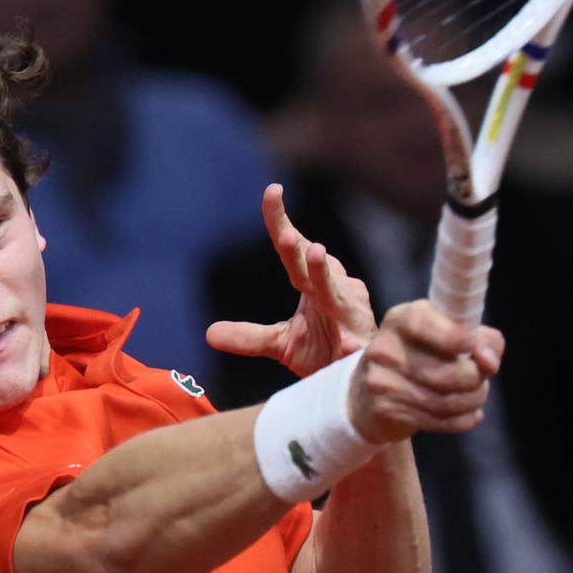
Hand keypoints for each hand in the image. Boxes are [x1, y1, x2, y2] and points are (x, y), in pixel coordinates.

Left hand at [207, 184, 375, 377]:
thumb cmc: (324, 352)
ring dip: (326, 275)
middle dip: (301, 251)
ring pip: (339, 294)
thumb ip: (249, 337)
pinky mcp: (363, 346)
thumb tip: (209, 333)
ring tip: (318, 254)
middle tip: (284, 234)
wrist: (356, 382)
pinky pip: (358, 345)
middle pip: (315, 268)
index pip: (294, 250)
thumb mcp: (281, 344)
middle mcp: (335, 292)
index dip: (282, 221)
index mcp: (314, 285)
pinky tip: (350, 347)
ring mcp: (351, 317)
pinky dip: (354, 345)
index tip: (272, 190)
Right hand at [348, 301, 504, 443]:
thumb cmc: (415, 356)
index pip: (426, 324)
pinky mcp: (386, 411)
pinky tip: (469, 413)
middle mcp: (386, 349)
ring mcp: (382, 382)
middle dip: (476, 378)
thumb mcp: (442, 334)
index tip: (476, 347)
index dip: (459, 338)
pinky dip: (464, 420)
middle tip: (482, 378)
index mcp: (401, 319)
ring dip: (473, 400)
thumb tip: (490, 359)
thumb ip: (479, 337)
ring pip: (446, 401)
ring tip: (476, 395)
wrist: (364, 396)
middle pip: (446, 373)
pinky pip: (439, 421)